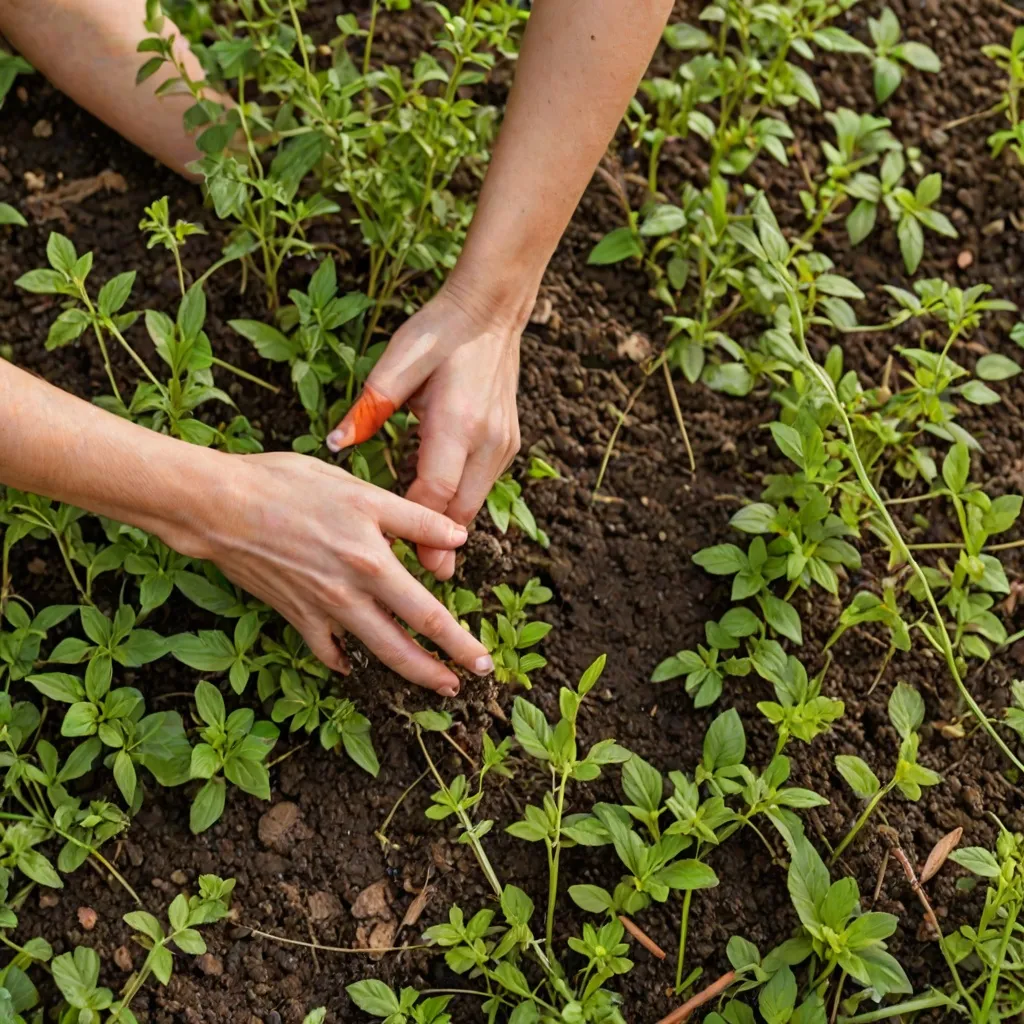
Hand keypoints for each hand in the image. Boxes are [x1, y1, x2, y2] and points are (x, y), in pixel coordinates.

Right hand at [179, 452, 493, 695]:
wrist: (219, 505)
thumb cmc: (288, 485)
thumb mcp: (360, 491)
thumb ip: (413, 517)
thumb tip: (460, 535)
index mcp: (372, 562)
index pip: (429, 612)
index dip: (459, 640)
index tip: (482, 658)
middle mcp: (351, 594)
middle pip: (406, 644)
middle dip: (443, 668)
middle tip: (473, 683)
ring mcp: (321, 609)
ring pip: (373, 651)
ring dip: (409, 671)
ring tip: (435, 683)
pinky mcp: (294, 614)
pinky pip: (325, 648)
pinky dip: (342, 660)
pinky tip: (353, 665)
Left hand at [327, 283, 522, 580]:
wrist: (491, 312)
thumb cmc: (437, 333)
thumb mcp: (396, 362)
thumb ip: (369, 407)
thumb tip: (335, 443)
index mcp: (456, 422)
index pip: (435, 490)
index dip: (419, 531)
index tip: (407, 563)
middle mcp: (486, 440)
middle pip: (462, 510)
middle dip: (442, 548)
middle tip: (427, 584)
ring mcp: (502, 442)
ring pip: (475, 501)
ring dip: (452, 529)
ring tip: (432, 563)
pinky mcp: (507, 440)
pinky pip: (482, 485)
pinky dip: (462, 505)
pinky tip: (443, 520)